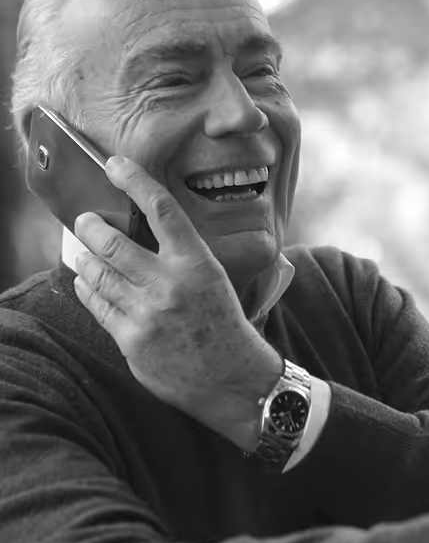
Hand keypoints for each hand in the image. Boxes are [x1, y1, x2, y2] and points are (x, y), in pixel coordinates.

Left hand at [73, 156, 282, 450]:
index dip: (135, 181)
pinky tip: (87, 282)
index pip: (162, 210)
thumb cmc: (224, 323)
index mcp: (198, 263)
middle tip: (85, 219)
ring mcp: (148, 313)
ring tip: (81, 251)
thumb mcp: (213, 279)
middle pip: (114, 241)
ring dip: (84, 257)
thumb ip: (180, 256)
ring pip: (98, 273)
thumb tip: (141, 232)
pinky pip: (97, 306)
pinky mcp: (132, 340)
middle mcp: (171, 284)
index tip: (114, 164)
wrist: (232, 378)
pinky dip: (88, 288)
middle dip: (90, 225)